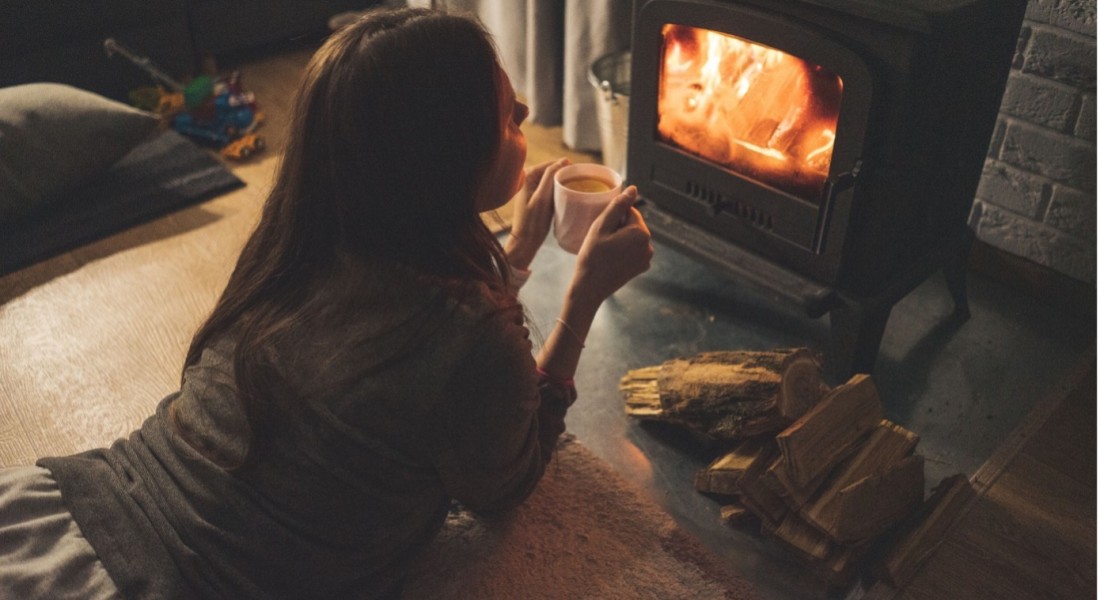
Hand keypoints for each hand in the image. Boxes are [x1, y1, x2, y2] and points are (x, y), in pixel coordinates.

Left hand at [504, 157, 569, 270]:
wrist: (526, 241)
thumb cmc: (533, 221)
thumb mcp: (543, 197)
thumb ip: (550, 176)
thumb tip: (563, 160)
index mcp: (527, 175)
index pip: (551, 164)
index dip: (566, 167)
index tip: (581, 174)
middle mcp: (527, 178)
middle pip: (552, 171)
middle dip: (564, 175)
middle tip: (580, 182)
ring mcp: (531, 187)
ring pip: (552, 180)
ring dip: (562, 182)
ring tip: (575, 188)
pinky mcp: (535, 196)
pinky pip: (550, 188)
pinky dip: (558, 190)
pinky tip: (566, 195)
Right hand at [569, 186, 652, 307]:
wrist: (590, 288)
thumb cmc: (592, 257)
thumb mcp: (601, 227)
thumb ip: (618, 206)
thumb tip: (633, 189)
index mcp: (641, 233)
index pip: (629, 211)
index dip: (614, 217)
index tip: (602, 230)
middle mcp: (649, 245)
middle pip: (633, 224)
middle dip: (619, 227)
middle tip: (602, 240)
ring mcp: (646, 258)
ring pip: (633, 237)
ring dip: (621, 238)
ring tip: (606, 250)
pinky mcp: (642, 267)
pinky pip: (634, 250)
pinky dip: (624, 250)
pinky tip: (611, 258)